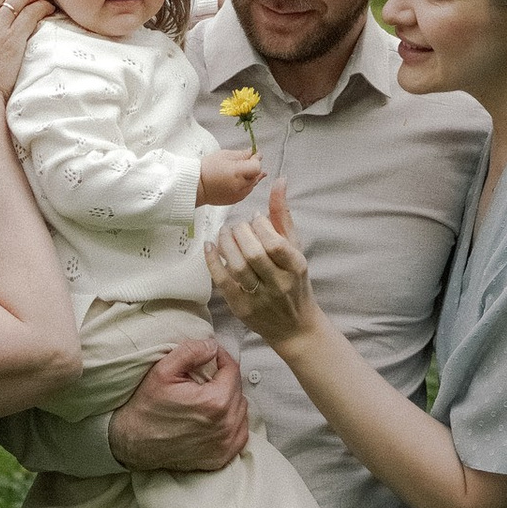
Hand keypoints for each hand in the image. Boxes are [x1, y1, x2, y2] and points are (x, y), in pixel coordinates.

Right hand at [108, 336, 249, 474]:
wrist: (133, 442)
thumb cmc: (147, 406)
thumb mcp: (163, 369)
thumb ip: (192, 351)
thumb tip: (213, 346)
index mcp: (216, 401)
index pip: (232, 369)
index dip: (220, 358)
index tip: (208, 357)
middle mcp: (226, 425)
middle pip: (238, 389)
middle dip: (224, 379)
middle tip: (204, 377)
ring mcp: (225, 445)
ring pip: (241, 410)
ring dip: (229, 400)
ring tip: (208, 396)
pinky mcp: (221, 458)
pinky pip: (240, 433)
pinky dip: (232, 422)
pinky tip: (215, 417)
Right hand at [196, 148, 267, 206]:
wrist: (196, 186)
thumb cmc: (206, 169)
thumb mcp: (224, 155)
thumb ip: (241, 154)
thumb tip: (253, 152)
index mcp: (236, 173)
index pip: (256, 166)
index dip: (257, 158)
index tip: (254, 153)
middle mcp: (239, 186)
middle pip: (256, 175)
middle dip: (254, 166)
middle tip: (250, 159)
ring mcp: (238, 195)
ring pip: (253, 184)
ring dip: (252, 176)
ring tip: (249, 168)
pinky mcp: (235, 200)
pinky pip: (247, 191)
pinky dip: (247, 184)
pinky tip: (244, 179)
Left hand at [208, 184, 319, 346]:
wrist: (294, 326)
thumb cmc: (295, 281)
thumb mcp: (295, 247)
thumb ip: (283, 215)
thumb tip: (279, 181)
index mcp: (295, 266)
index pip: (274, 242)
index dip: (259, 225)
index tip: (255, 219)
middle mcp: (279, 284)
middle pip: (253, 253)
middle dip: (240, 233)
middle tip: (237, 226)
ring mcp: (259, 298)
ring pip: (237, 267)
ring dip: (226, 244)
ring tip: (225, 233)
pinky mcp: (241, 308)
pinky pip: (223, 282)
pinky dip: (213, 262)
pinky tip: (211, 247)